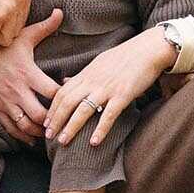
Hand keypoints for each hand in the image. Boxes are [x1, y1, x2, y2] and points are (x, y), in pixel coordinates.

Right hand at [0, 10, 63, 138]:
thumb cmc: (2, 45)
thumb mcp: (23, 35)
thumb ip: (45, 27)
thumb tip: (61, 12)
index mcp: (27, 73)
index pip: (51, 92)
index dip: (65, 97)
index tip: (74, 98)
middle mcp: (17, 90)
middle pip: (40, 115)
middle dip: (54, 122)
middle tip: (65, 124)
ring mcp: (6, 102)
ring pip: (26, 126)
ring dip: (40, 133)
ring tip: (52, 134)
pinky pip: (10, 128)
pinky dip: (22, 137)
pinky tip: (32, 140)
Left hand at [44, 30, 170, 148]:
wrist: (147, 50)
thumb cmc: (124, 57)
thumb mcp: (98, 62)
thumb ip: (81, 75)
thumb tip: (65, 81)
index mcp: (86, 74)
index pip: (62, 92)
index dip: (52, 108)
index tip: (46, 122)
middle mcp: (93, 81)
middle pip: (68, 102)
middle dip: (56, 120)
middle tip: (48, 135)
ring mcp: (107, 88)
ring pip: (83, 109)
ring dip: (71, 127)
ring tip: (63, 141)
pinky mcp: (122, 95)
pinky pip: (108, 115)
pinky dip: (100, 129)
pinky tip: (94, 142)